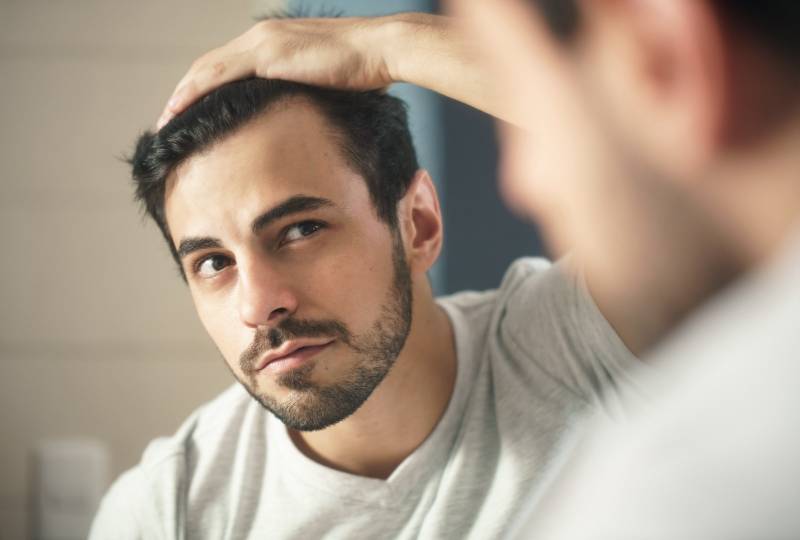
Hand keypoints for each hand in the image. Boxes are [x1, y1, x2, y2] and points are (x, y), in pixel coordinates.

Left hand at [157, 16, 395, 127]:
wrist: (381, 50)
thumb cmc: (365, 71)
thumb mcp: (327, 85)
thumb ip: (306, 94)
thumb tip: (302, 119)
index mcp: (274, 42)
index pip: (227, 66)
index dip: (204, 89)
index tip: (191, 113)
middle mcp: (262, 36)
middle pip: (210, 66)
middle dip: (185, 93)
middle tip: (168, 119)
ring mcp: (262, 43)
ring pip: (207, 69)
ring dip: (182, 95)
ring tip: (165, 120)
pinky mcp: (268, 55)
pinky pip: (219, 76)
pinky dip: (195, 93)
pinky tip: (180, 110)